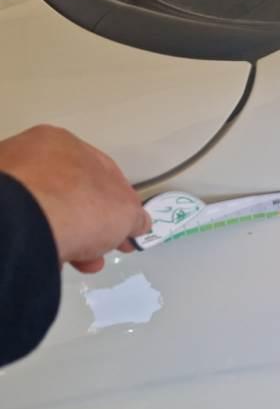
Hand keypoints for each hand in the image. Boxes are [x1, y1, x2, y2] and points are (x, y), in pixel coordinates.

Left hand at [0, 126, 150, 272]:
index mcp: (66, 144)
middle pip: (76, 194)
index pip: (104, 172)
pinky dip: (46, 242)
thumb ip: (135, 217)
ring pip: (52, 213)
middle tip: (107, 250)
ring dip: (74, 239)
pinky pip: (30, 226)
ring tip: (85, 264)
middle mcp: (32, 154)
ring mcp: (7, 181)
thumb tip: (138, 223)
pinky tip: (58, 260)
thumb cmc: (79, 206)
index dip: (123, 203)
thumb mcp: (126, 213)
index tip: (130, 228)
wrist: (20, 226)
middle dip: (96, 227)